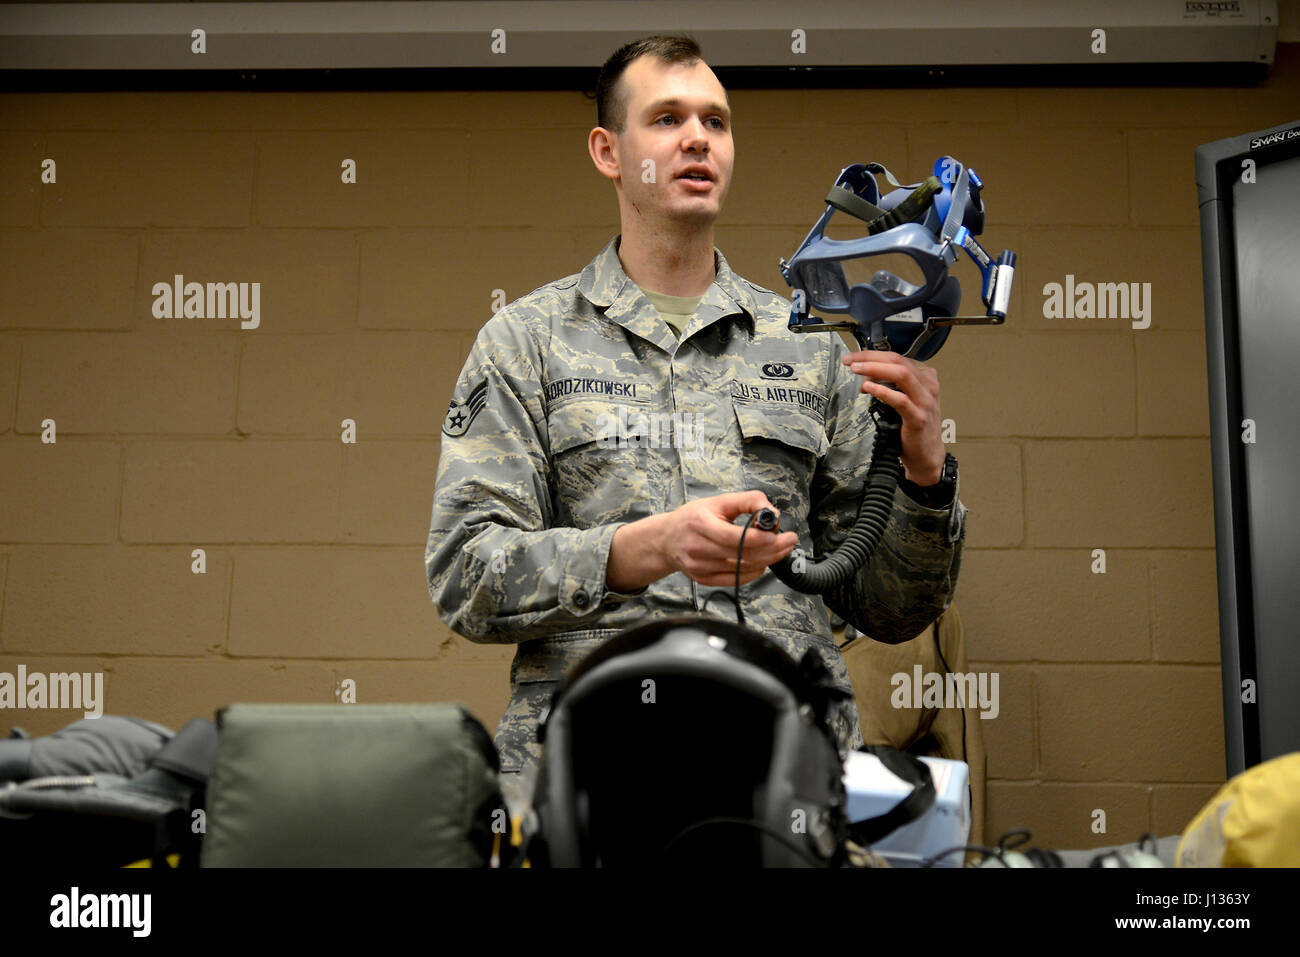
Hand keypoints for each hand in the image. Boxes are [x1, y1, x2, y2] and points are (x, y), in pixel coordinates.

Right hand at [607, 491, 798, 590]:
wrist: (666, 540)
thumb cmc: (693, 518)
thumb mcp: (718, 501)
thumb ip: (747, 501)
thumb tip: (771, 510)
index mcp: (700, 525)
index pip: (736, 537)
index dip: (762, 538)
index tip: (781, 533)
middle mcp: (698, 549)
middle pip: (744, 555)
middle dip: (773, 549)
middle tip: (789, 540)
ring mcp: (700, 567)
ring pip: (743, 569)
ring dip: (768, 559)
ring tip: (781, 548)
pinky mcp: (703, 580)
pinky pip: (736, 580)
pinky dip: (755, 571)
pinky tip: (764, 561)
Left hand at [842, 349, 945, 484]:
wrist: (926, 455)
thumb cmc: (912, 427)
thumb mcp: (904, 400)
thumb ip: (889, 385)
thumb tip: (865, 376)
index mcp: (925, 377)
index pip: (896, 358)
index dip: (872, 355)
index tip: (853, 357)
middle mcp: (928, 386)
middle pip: (898, 361)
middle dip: (870, 358)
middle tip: (850, 360)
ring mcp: (925, 401)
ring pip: (901, 375)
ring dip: (875, 369)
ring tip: (856, 369)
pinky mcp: (918, 418)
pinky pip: (900, 400)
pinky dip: (883, 391)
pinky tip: (868, 388)